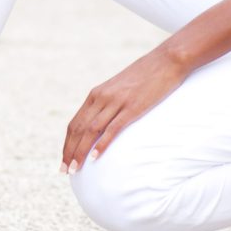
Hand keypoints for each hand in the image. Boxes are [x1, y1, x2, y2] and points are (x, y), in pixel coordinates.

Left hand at [60, 49, 189, 172]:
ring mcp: (116, 102)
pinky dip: (102, 144)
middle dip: (69, 152)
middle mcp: (102, 97)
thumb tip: (105, 122)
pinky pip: (112, 128)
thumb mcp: (121, 88)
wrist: (167, 60)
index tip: (64, 159)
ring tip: (74, 170)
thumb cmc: (146, 75)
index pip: (75, 123)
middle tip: (64, 170)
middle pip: (78, 129)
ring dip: (80, 152)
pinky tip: (95, 158)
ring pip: (91, 131)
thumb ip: (110, 103)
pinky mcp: (132, 107)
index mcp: (97, 93)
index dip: (67, 143)